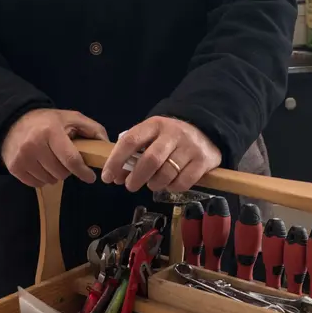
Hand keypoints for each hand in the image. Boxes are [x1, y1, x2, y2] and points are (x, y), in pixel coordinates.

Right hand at [0, 109, 107, 188]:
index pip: (71, 159)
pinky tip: (41, 166)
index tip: (90, 177)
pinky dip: (42, 179)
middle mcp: (34, 144)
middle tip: (65, 160)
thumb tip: (107, 146)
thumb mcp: (72, 118)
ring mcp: (22, 157)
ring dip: (55, 175)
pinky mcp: (14, 167)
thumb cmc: (48, 122)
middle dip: (68, 170)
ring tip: (52, 161)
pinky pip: (36, 184)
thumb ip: (93, 129)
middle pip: (61, 173)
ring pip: (49, 180)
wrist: (14, 122)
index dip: (83, 171)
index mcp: (51, 131)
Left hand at [100, 116, 221, 193]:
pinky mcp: (203, 161)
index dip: (116, 160)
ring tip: (152, 184)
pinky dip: (172, 187)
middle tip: (130, 186)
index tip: (107, 177)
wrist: (204, 130)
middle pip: (150, 160)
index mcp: (154, 124)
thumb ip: (133, 154)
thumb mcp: (151, 137)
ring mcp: (190, 147)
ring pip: (167, 173)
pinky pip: (183, 182)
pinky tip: (169, 184)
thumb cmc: (169, 137)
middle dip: (136, 177)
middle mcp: (173, 134)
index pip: (130, 141)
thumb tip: (116, 177)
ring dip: (154, 184)